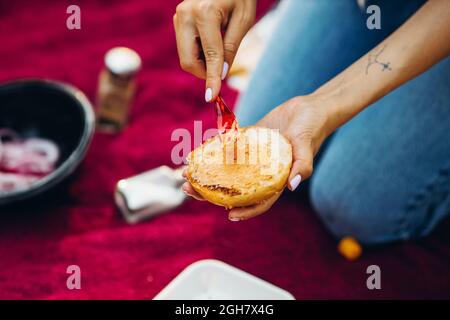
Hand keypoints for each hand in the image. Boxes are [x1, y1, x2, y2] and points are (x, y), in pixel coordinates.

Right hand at [173, 0, 256, 100]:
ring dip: (203, 61)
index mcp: (204, 12)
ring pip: (186, 57)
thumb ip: (231, 48)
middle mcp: (185, 15)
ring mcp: (178, 17)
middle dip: (205, 72)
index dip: (212, 78)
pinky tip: (211, 41)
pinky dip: (199, 53)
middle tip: (223, 70)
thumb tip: (221, 75)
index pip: (210, 55)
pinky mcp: (178, 21)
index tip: (212, 97)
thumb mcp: (244, 20)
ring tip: (221, 44)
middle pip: (188, 61)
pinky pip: (186, 48)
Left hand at [182, 94, 332, 220]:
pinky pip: (226, 152)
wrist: (306, 109)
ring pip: (226, 173)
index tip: (228, 214)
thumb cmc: (310, 129)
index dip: (246, 211)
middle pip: (234, 190)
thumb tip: (292, 186)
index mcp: (276, 180)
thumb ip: (302, 165)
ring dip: (206, 174)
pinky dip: (212, 154)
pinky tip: (196, 153)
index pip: (260, 201)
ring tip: (185, 173)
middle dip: (211, 193)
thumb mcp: (306, 146)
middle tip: (189, 190)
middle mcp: (261, 173)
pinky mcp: (246, 144)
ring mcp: (252, 160)